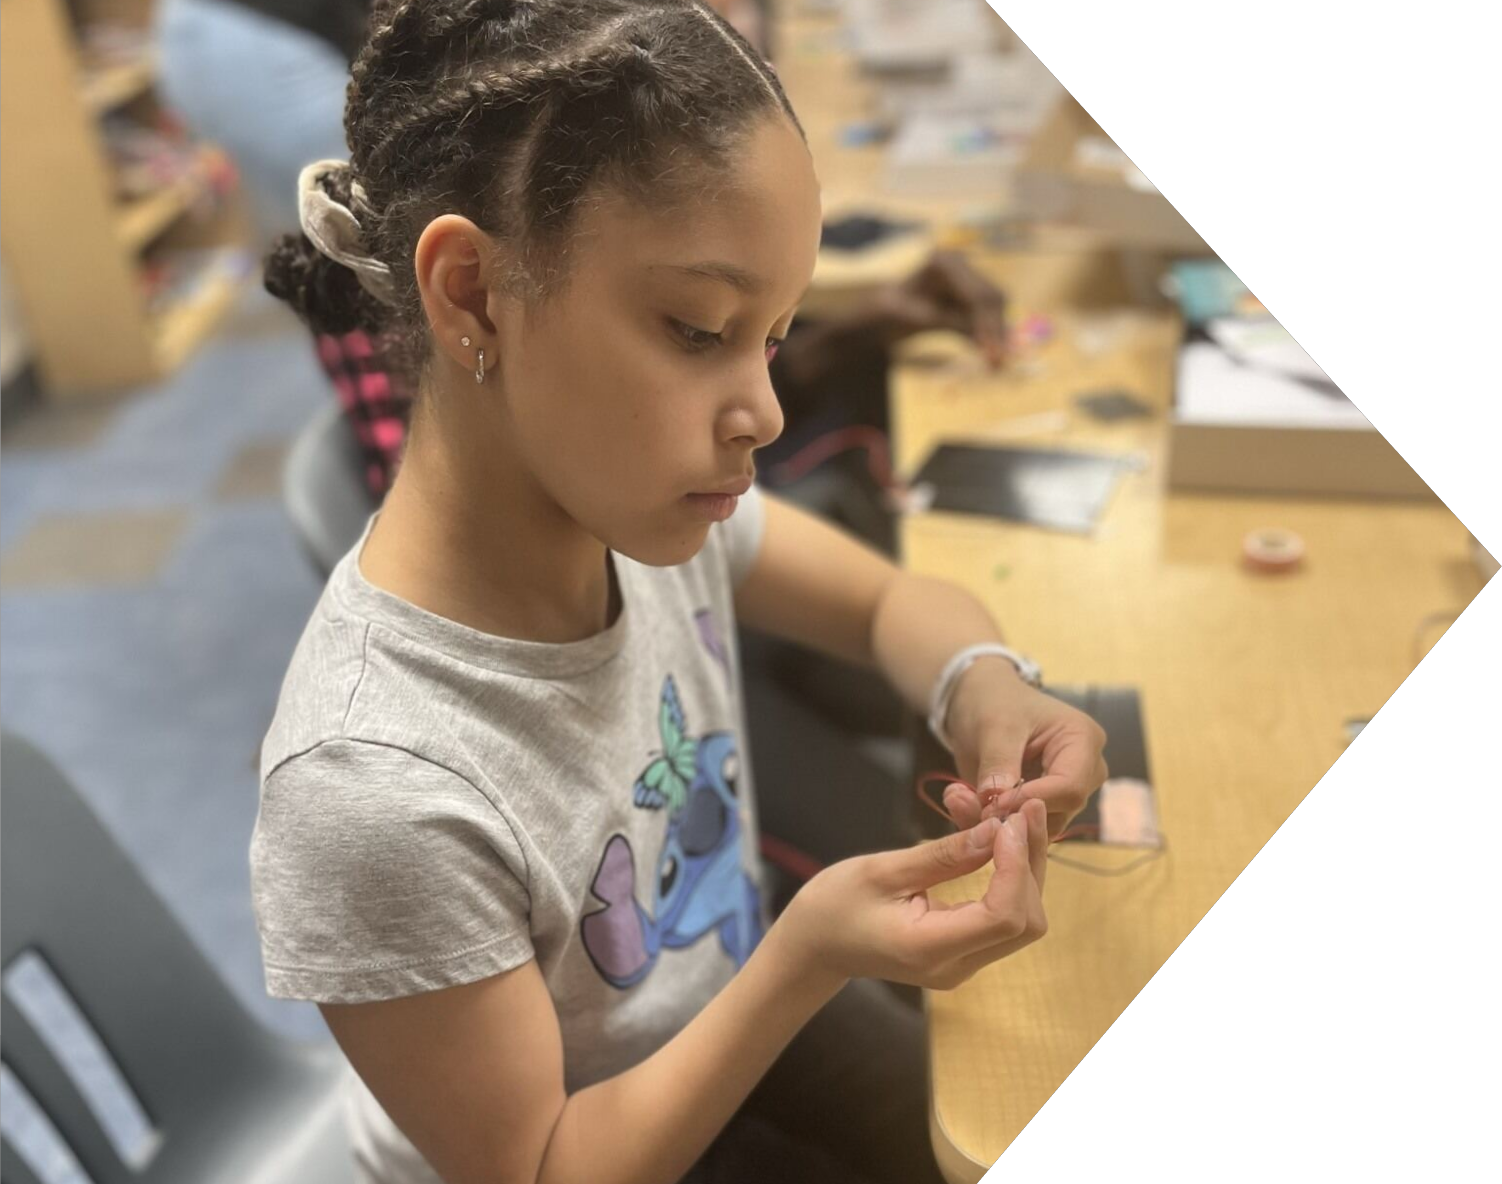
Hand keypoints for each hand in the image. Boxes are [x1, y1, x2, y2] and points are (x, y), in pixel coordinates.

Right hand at [777, 798, 1048, 991]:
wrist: (814, 945)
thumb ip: (943, 855)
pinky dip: (1010, 876)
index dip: (1015, 866)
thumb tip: (996, 831)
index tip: (1007, 820)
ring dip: (1025, 866)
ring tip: (1015, 815)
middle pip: (1026, 921)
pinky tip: (1001, 838)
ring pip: (1023, 919)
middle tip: (1023, 807)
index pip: (1004, 916)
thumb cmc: (833, 905)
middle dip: (1030, 862)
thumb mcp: (881, 870)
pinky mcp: (964, 951)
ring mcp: (963, 963)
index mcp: (930, 949)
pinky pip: (1005, 915)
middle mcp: (956, 966)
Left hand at [864, 249, 1009, 366]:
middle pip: (991, 299)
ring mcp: (963, 280)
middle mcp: (959, 265)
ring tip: (997, 364)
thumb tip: (986, 344)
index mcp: (945, 262)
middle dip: (996, 331)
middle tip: (999, 361)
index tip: (992, 351)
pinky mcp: (964, 298)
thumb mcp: (918, 319)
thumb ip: (952, 325)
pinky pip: (983, 319)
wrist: (876, 318)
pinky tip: (991, 358)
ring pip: (992, 309)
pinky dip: (987, 338)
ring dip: (996, 336)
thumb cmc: (886, 315)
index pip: (978, 294)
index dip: (989, 324)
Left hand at [940, 661, 1108, 839]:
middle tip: (966, 803)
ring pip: (1037, 826)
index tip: (991, 804)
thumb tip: (996, 804)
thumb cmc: (995, 702)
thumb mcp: (995, 726)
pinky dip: (990, 822)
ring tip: (959, 798)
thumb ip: (998, 764)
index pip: (1070, 787)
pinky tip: (962, 803)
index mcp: (1083, 742)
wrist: (981, 701)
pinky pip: (1021, 827)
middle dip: (1011, 815)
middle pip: (1057, 812)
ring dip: (995, 821)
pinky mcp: (1042, 807)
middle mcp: (1084, 773)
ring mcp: (1064, 793)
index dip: (1030, 800)